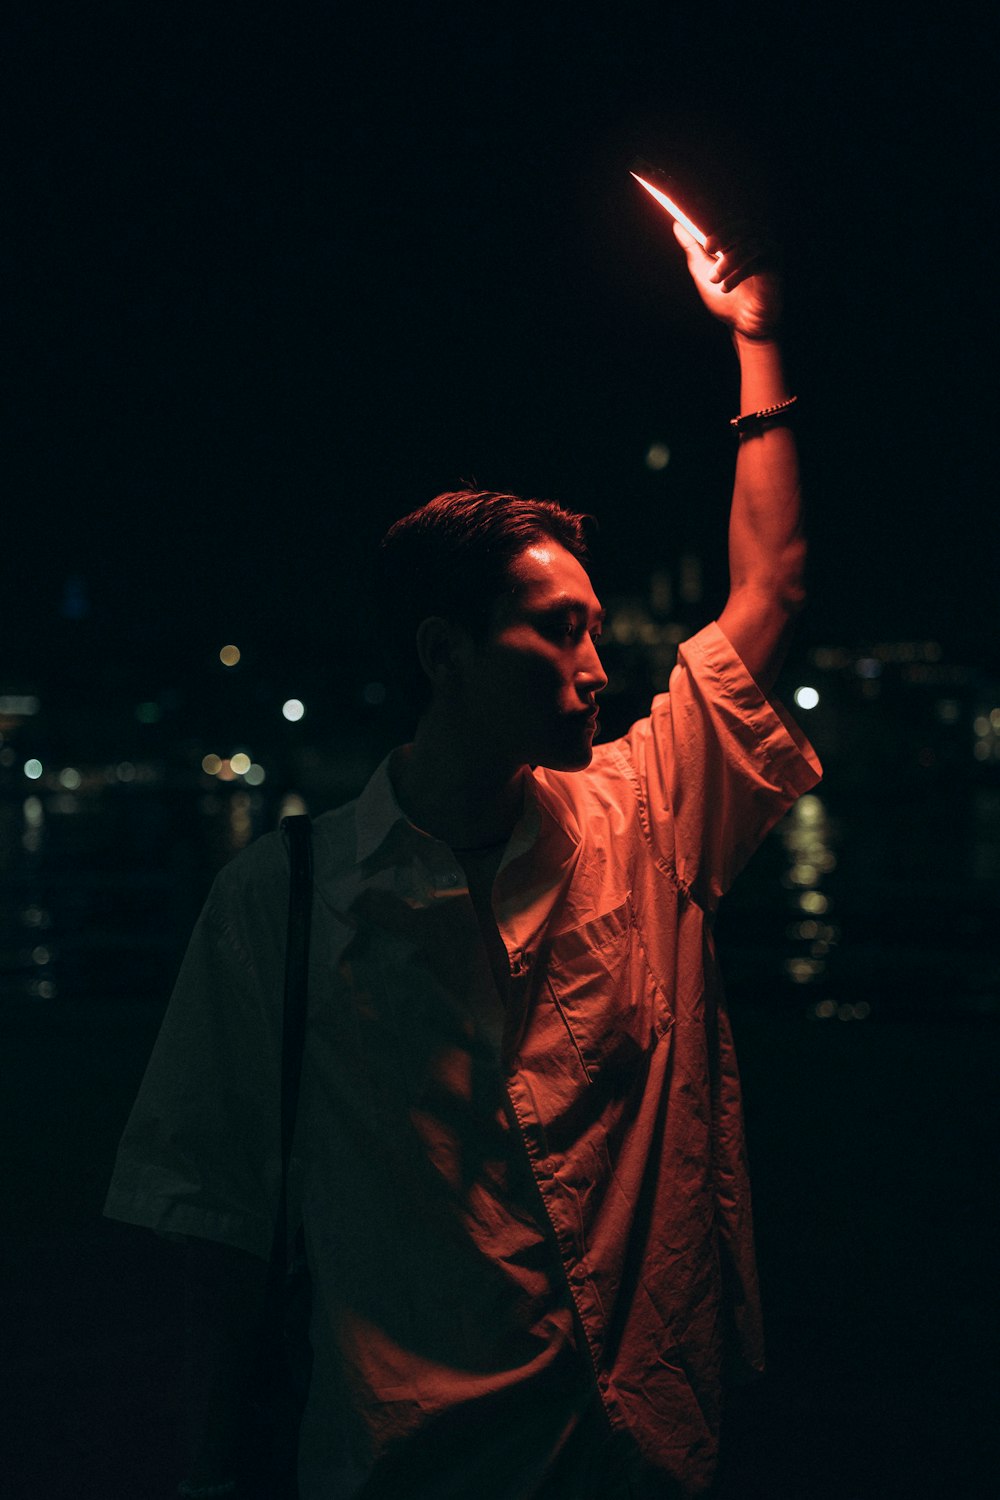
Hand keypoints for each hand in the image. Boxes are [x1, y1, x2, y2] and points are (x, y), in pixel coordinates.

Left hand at [672, 219, 781, 340]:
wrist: (744, 324)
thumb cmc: (727, 297)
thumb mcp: (703, 270)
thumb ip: (693, 248)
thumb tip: (678, 225)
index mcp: (742, 238)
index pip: (732, 221)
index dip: (719, 226)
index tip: (705, 241)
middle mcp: (759, 242)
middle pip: (745, 227)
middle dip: (724, 236)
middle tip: (708, 249)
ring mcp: (770, 254)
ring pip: (751, 245)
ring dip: (729, 262)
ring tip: (714, 279)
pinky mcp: (775, 270)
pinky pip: (759, 263)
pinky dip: (740, 274)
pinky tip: (727, 287)